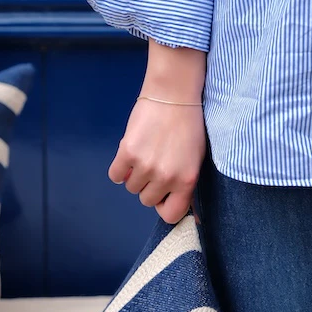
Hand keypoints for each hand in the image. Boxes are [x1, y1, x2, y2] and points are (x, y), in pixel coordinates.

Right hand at [108, 42, 206, 223]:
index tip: (163, 195)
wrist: (173, 94)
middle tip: (154, 164)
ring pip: (131, 187)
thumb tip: (191, 216)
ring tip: (144, 154)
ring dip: (134, 174)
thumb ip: (187, 186)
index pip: (171, 215)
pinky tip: (129, 154)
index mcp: (186, 180)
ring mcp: (145, 166)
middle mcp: (165, 177)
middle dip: (149, 186)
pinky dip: (120, 168)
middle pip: (147, 200)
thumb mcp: (196, 159)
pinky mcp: (127, 153)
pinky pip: (115, 175)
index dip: (164, 206)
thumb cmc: (188, 125)